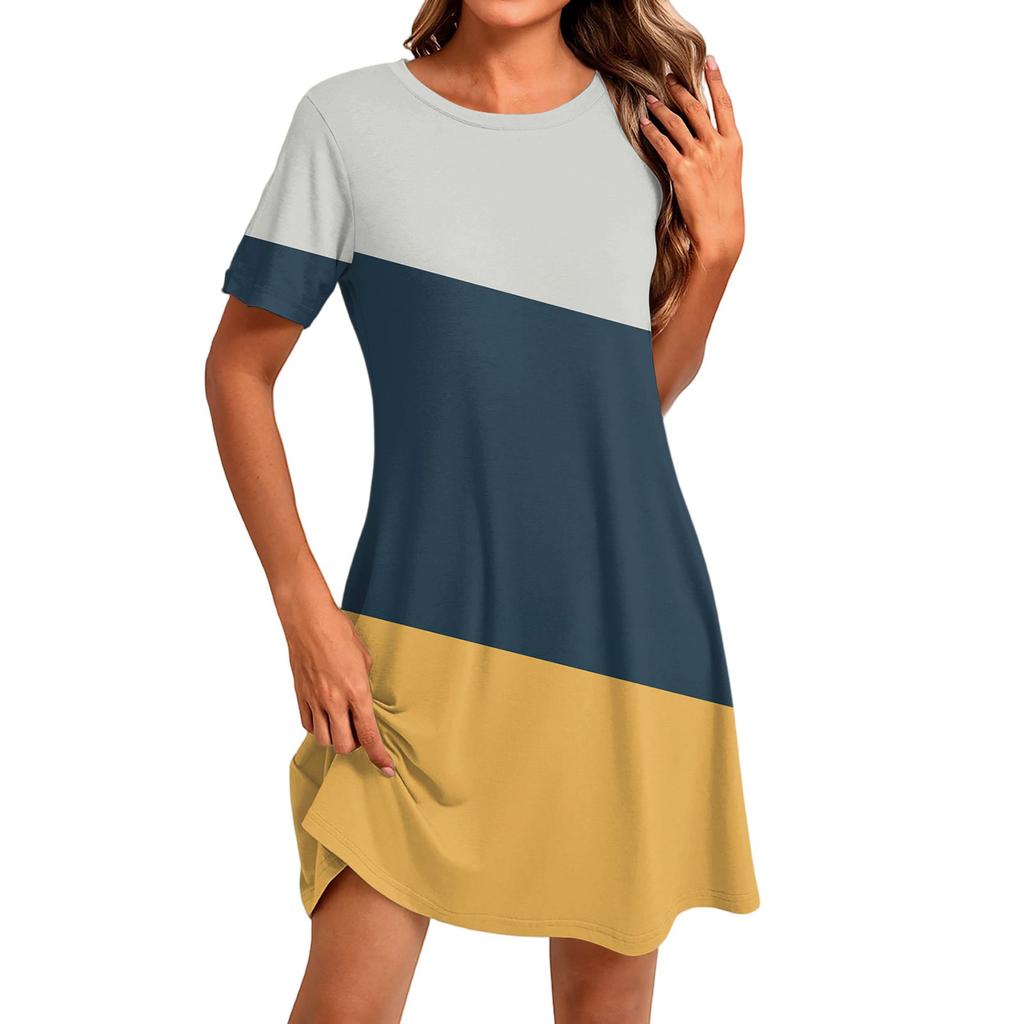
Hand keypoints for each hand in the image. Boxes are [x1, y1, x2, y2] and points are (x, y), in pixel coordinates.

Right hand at [280, 598, 395, 776]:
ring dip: (334, 738)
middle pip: (343, 746)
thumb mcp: (364, 660)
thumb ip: (364, 685)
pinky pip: (308, 725)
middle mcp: (334, 701)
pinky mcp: (300, 696)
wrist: (309, 621)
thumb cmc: (340, 634)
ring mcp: (315, 700)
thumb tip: (363, 701)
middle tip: (358, 733)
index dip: (379, 756)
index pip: (369, 735)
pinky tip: (324, 715)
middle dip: (354, 746)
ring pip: (323, 740)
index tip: (386, 768)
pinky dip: (318, 727)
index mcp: (356, 691)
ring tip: (341, 723)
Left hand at [640, 56, 743, 268]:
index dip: (716, 80)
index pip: (725, 103)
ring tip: (650, 99)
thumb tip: (705, 133)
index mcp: (733, 143)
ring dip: (661, 108)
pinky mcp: (681, 170)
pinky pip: (662, 143)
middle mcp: (717, 145)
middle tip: (668, 77)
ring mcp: (699, 156)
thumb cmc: (724, 203)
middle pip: (696, 107)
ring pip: (677, 123)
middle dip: (680, 90)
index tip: (709, 62)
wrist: (720, 229)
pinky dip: (651, 132)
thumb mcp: (730, 170)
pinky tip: (644, 124)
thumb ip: (720, 148)